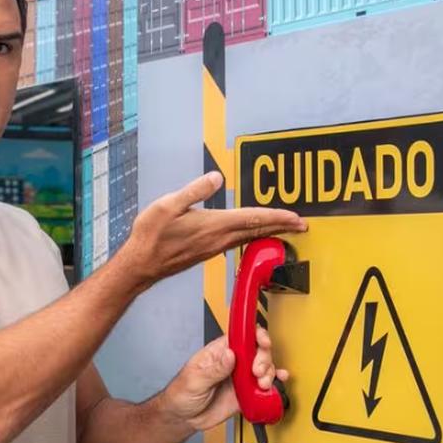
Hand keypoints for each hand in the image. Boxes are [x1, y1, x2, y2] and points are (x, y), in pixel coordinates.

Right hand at [115, 172, 305, 290]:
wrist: (141, 265)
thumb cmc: (152, 236)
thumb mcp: (168, 205)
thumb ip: (195, 190)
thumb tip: (217, 177)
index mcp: (213, 225)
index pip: (253, 219)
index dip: (277, 217)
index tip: (296, 217)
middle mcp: (218, 239)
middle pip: (257, 230)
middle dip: (281, 227)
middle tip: (302, 225)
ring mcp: (214, 248)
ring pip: (249, 237)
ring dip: (269, 231)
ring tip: (284, 227)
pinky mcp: (207, 252)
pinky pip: (238, 242)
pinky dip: (252, 235)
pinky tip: (253, 234)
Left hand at [163, 328, 287, 431]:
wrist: (183, 418)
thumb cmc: (182, 393)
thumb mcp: (194, 380)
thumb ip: (214, 369)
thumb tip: (230, 354)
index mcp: (219, 352)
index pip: (241, 335)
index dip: (254, 334)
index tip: (261, 341)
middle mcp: (233, 362)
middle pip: (257, 350)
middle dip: (263, 358)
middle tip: (256, 372)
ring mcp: (241, 377)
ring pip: (264, 367)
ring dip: (269, 373)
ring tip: (262, 383)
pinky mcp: (246, 393)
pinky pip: (264, 386)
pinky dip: (274, 383)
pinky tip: (278, 382)